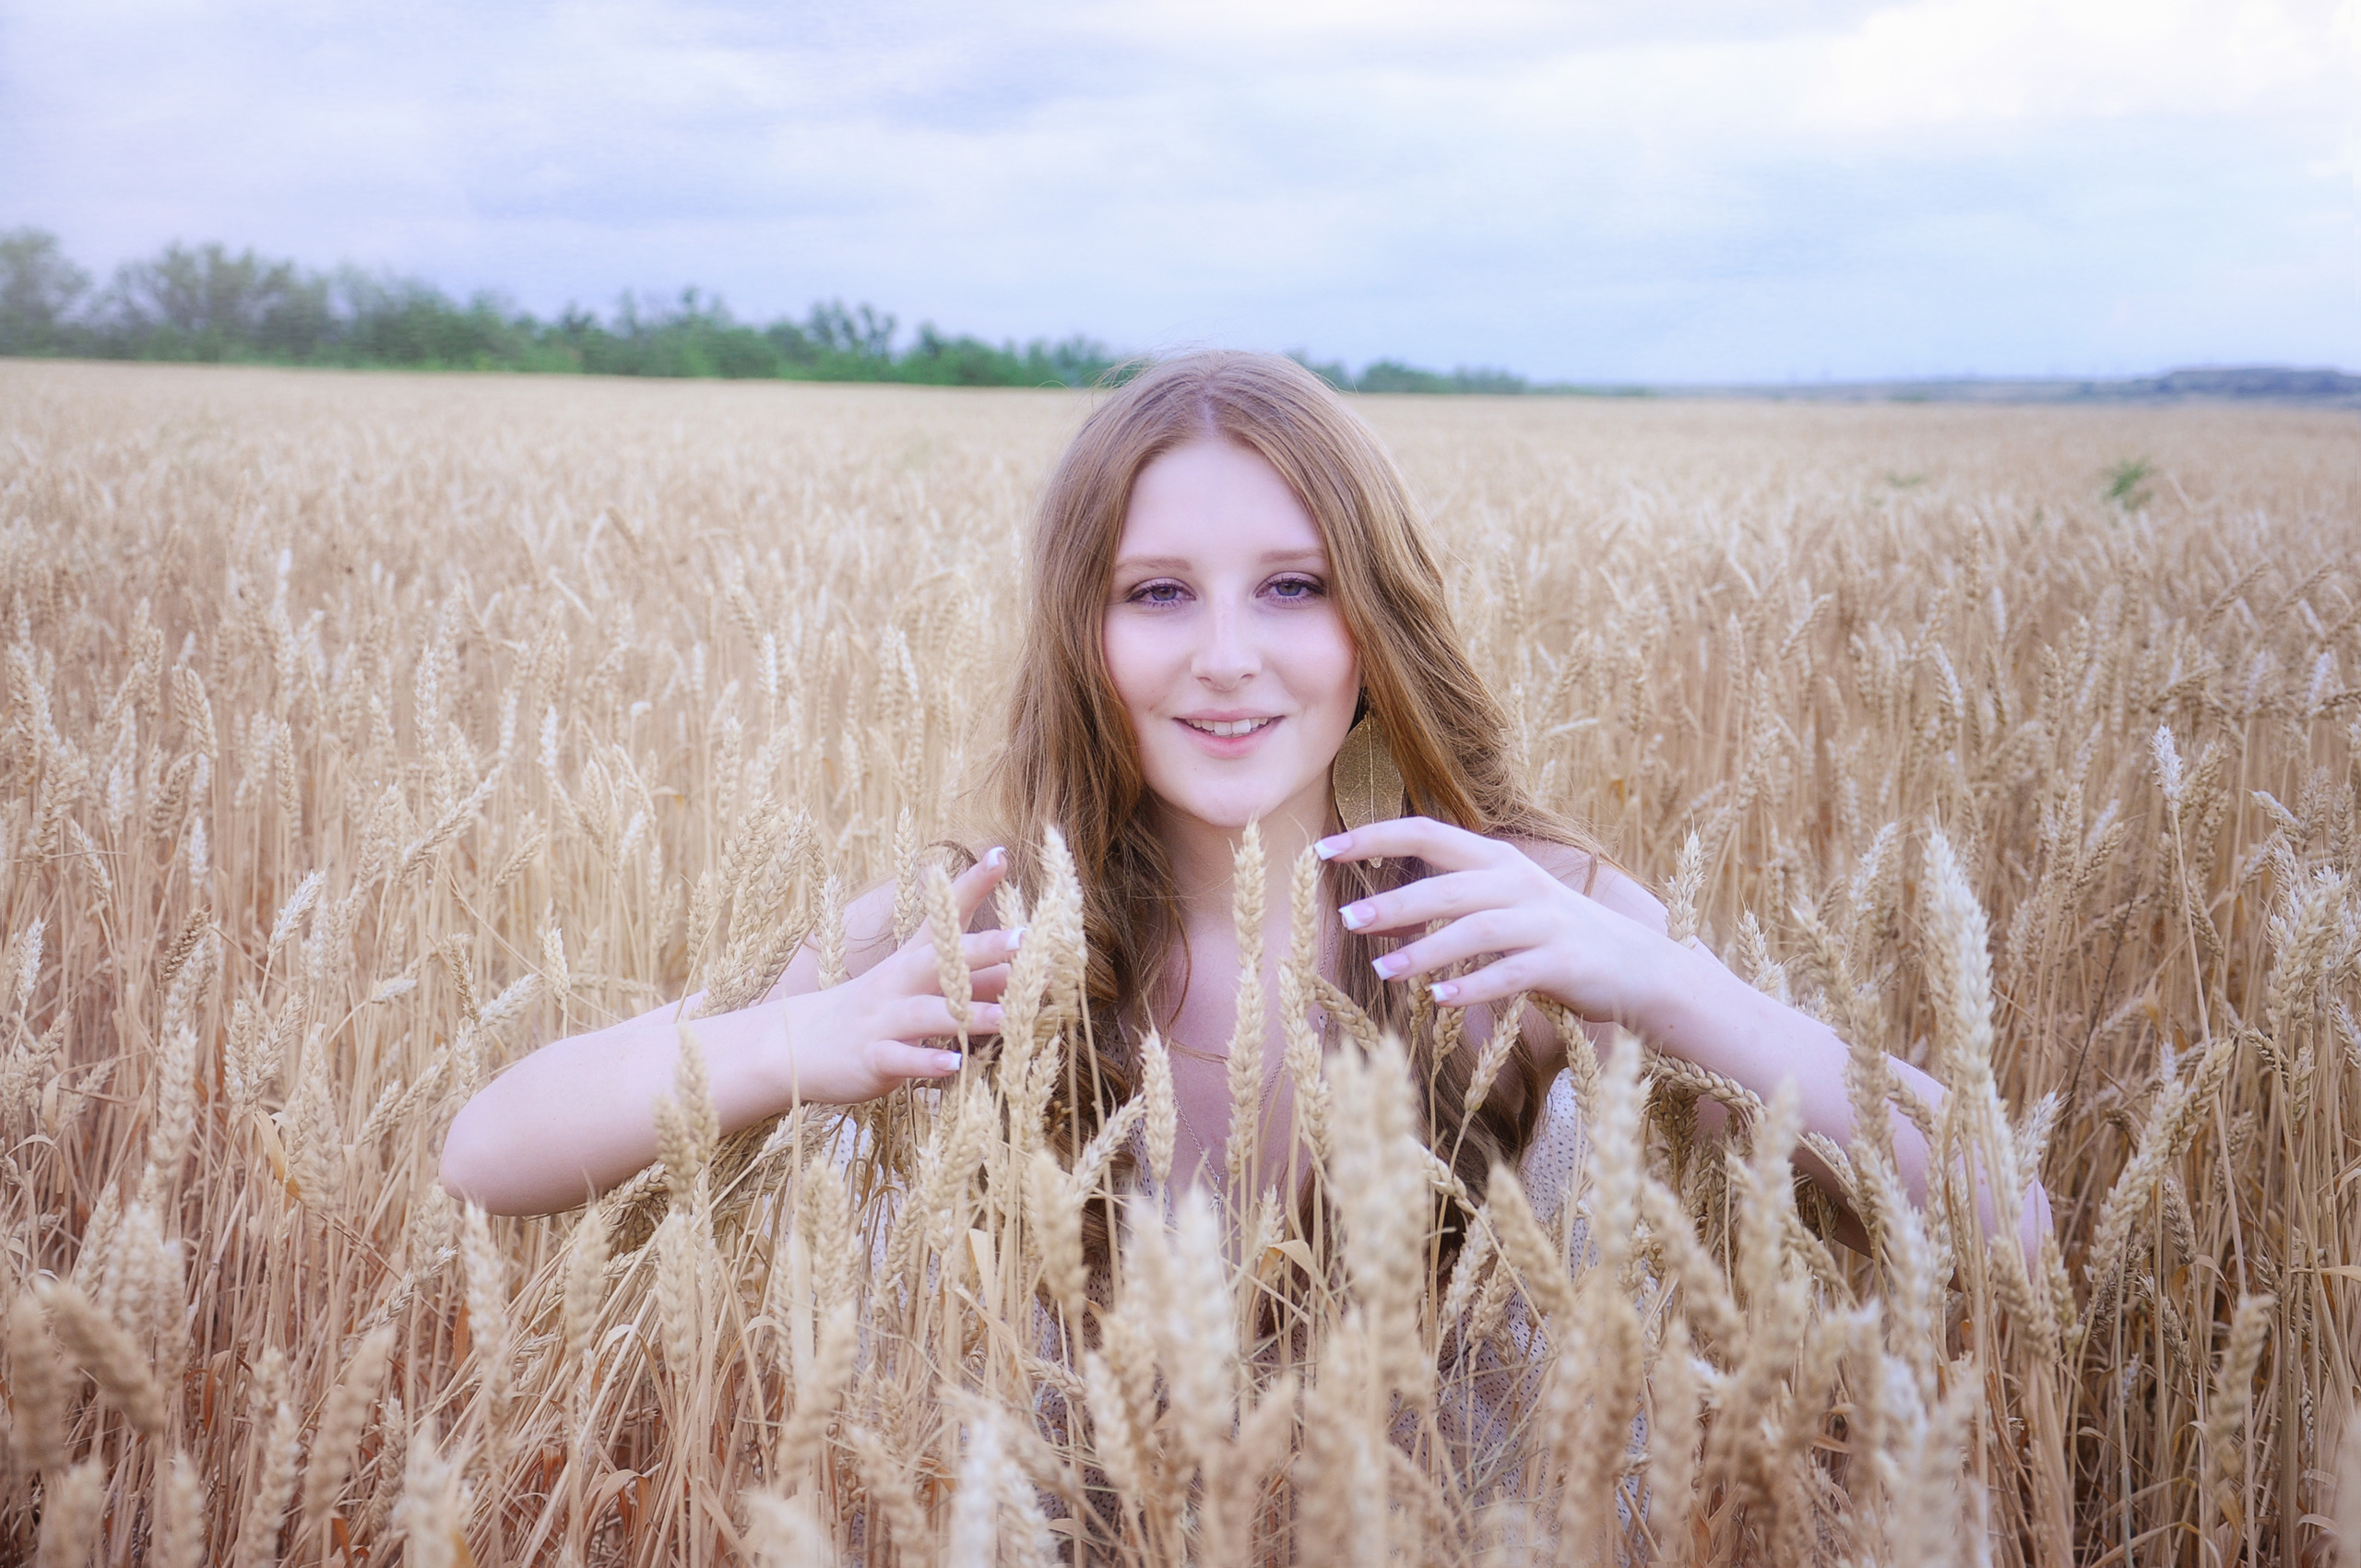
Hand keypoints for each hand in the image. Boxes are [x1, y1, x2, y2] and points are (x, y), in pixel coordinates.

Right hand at [777, 847, 1020, 1103]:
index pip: (944, 915)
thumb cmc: (873, 1012)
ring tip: (1008, 1017)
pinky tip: (956, 1067)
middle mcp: (897, 982)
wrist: (795, 1044)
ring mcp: (882, 1019)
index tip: (1000, 855)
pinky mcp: (870, 1058)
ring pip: (925, 1013)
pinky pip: (900, 1059)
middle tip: (1023, 938)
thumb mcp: (920, 989)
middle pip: (940, 958)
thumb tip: (1029, 968)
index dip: (971, 884)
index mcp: (912, 959)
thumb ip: (973, 980)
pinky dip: (926, 1063)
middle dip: (982, 948)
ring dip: (968, 1015)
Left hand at [1316, 817, 1675, 1026]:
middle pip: (1447, 886)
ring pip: (1476, 929)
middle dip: (1394, 902)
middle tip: (1347, 920)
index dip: (1376, 838)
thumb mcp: (1501, 905)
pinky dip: (1475, 984)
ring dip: (1426, 950)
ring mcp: (1543, 922)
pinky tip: (1441, 999)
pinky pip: (1512, 972)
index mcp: (1496, 860)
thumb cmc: (1554, 934)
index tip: (1326, 849)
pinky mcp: (1562, 962)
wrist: (1637, 964)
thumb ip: (1447, 902)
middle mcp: (1518, 883)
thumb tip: (1379, 915)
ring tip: (1382, 971)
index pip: (1427, 834)